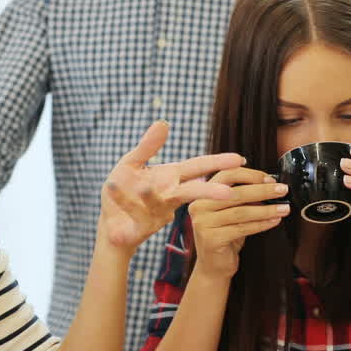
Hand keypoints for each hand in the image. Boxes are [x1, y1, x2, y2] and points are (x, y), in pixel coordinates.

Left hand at [99, 121, 239, 252]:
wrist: (110, 223)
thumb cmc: (126, 190)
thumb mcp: (132, 163)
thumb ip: (148, 146)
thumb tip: (163, 122)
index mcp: (171, 178)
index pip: (198, 168)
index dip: (218, 163)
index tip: (240, 159)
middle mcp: (169, 196)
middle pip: (192, 193)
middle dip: (208, 193)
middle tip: (228, 194)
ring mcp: (156, 214)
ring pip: (159, 205)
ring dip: (151, 197)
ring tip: (145, 187)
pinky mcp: (139, 228)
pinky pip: (132, 215)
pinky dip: (122, 200)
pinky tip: (110, 185)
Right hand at [188, 167, 288, 279]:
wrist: (213, 267)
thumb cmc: (225, 237)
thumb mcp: (233, 212)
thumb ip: (244, 198)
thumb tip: (270, 186)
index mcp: (203, 194)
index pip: (226, 175)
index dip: (250, 175)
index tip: (269, 179)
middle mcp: (199, 206)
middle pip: (236, 193)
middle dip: (263, 190)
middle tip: (282, 190)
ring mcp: (203, 223)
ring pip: (241, 212)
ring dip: (267, 209)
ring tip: (283, 208)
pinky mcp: (211, 239)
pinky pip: (242, 228)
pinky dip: (261, 224)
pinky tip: (274, 221)